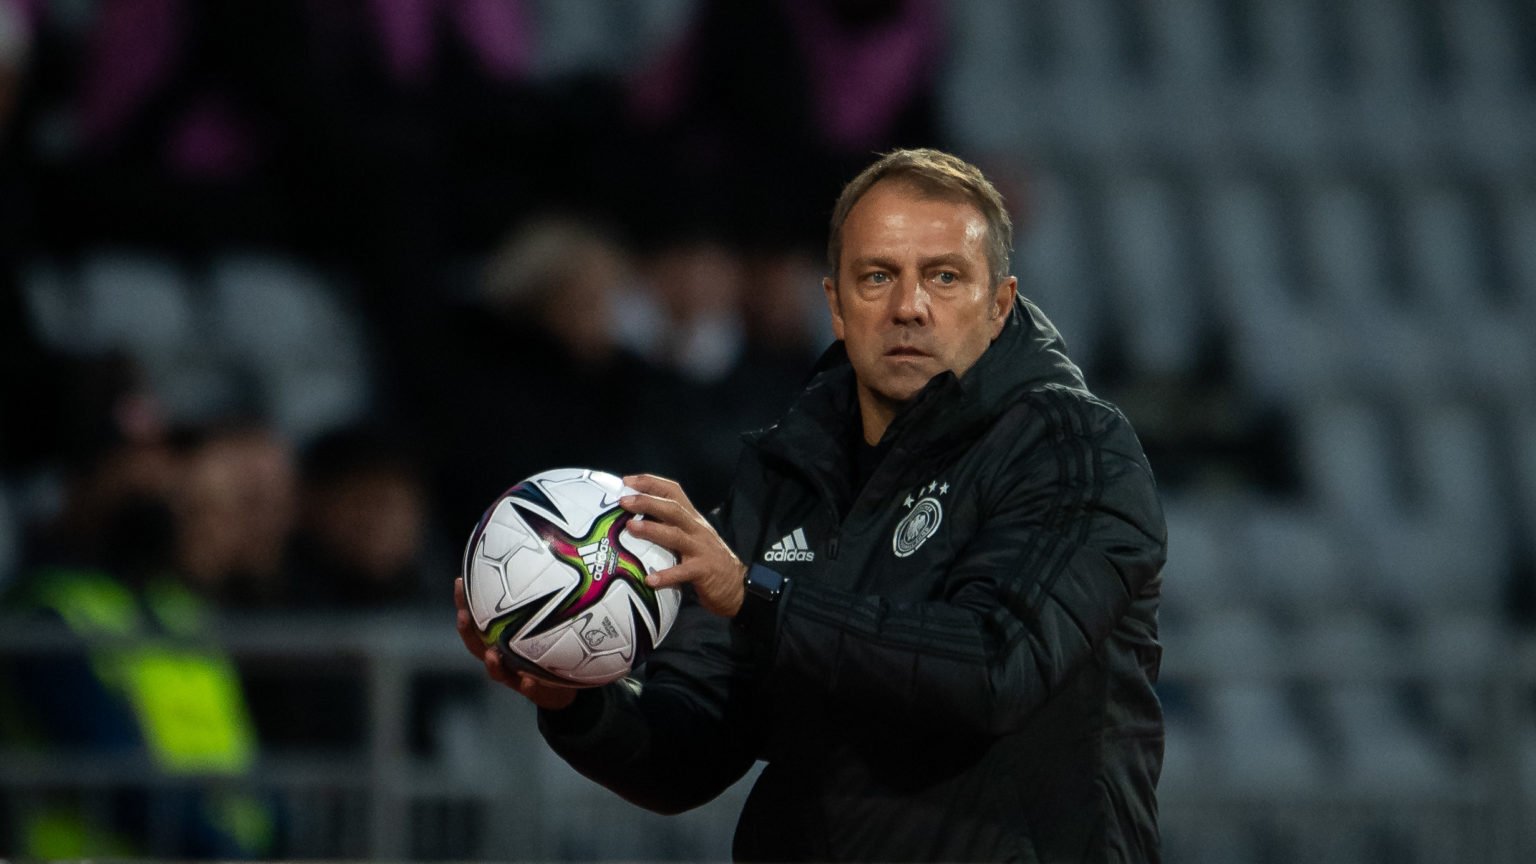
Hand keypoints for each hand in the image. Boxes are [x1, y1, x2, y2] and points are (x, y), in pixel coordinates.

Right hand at [455, 577, 577, 709]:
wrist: (565, 684)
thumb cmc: (553, 645)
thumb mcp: (549, 619)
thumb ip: (544, 594)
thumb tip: (548, 552)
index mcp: (500, 638)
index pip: (477, 618)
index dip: (464, 602)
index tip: (460, 581)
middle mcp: (501, 656)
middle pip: (476, 644)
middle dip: (468, 630)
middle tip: (463, 616)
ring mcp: (515, 675)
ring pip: (497, 671)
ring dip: (493, 663)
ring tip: (493, 654)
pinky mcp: (534, 691)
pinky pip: (529, 690)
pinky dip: (528, 685)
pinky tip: (528, 680)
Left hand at [621, 474, 746, 617]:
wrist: (735, 584)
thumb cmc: (706, 559)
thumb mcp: (691, 537)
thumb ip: (670, 527)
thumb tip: (634, 519)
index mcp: (692, 518)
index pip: (673, 492)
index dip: (651, 483)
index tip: (627, 480)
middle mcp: (696, 529)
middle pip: (672, 509)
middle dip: (647, 502)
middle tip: (624, 501)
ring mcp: (701, 548)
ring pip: (675, 535)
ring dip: (652, 529)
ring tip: (631, 527)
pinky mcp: (704, 570)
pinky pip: (683, 572)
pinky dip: (666, 575)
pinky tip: (650, 579)